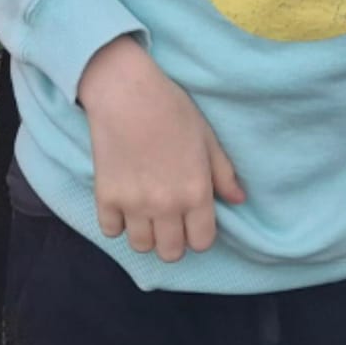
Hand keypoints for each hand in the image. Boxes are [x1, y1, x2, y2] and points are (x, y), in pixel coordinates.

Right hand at [76, 36, 245, 260]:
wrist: (126, 92)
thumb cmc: (172, 109)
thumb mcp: (207, 138)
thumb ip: (223, 174)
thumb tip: (239, 200)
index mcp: (196, 192)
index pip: (202, 243)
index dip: (199, 234)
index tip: (193, 220)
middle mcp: (167, 206)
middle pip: (172, 252)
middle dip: (174, 240)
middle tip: (170, 220)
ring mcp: (134, 204)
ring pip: (142, 247)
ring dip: (146, 235)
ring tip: (146, 214)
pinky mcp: (106, 197)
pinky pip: (111, 231)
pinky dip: (117, 223)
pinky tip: (123, 205)